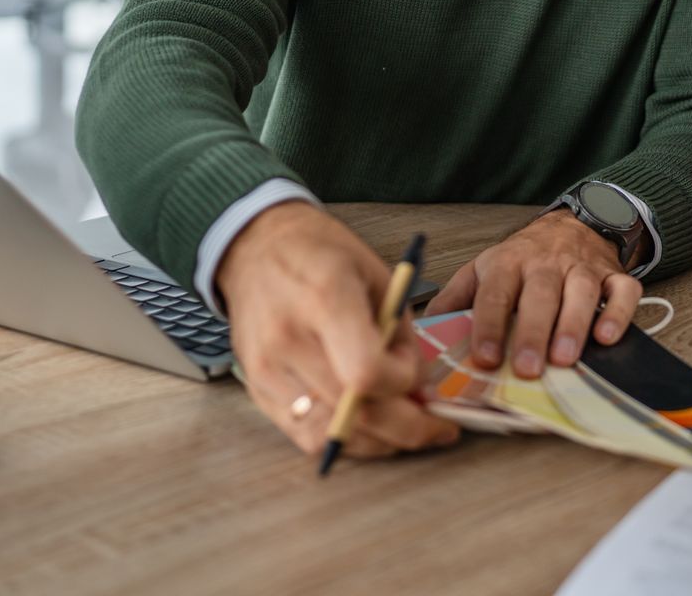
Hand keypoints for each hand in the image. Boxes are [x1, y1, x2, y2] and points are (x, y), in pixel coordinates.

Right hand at [215, 201, 460, 460]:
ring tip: (403, 426)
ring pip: (330, 436)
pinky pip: (305, 437)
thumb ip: (400, 332)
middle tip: (434, 426)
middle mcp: (289, 338)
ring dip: (378, 442)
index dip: (402, 382)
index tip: (414, 370)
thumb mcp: (377, 274)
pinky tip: (368, 426)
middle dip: (407, 427)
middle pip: (352, 413)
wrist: (258, 248)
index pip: (365, 372)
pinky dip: (344, 440)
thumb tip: (417, 386)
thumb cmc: (322, 254)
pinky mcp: (256, 389)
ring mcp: (267, 369)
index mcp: (325, 297)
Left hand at [423, 210, 641, 377]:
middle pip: (540, 295)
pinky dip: (619, 313)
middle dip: (533, 332)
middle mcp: (545, 265)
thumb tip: (424, 334)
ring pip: (581, 293)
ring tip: (565, 359)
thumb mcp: (482, 270)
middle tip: (529, 368)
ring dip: (574, 325)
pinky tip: (607, 337)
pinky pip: (623, 291)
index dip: (490, 326)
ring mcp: (582, 268)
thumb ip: (455, 301)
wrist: (570, 224)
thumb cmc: (522, 258)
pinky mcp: (613, 275)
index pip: (495, 294)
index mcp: (507, 264)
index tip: (486, 357)